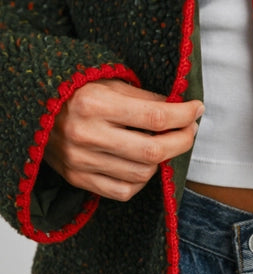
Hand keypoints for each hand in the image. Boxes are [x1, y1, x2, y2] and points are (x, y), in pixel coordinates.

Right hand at [44, 79, 203, 200]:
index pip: (156, 116)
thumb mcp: (109, 82)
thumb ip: (145, 97)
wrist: (35, 110)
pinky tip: (145, 164)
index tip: (197, 109)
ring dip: (163, 160)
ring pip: (142, 174)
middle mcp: (86, 135)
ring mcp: (80, 161)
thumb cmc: (76, 91)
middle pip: (153, 150)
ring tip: (167, 143)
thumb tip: (182, 110)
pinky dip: (142, 181)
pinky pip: (123, 191)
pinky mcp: (77, 179)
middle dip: (182, 141)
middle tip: (190, 129)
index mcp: (94, 103)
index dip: (184, 115)